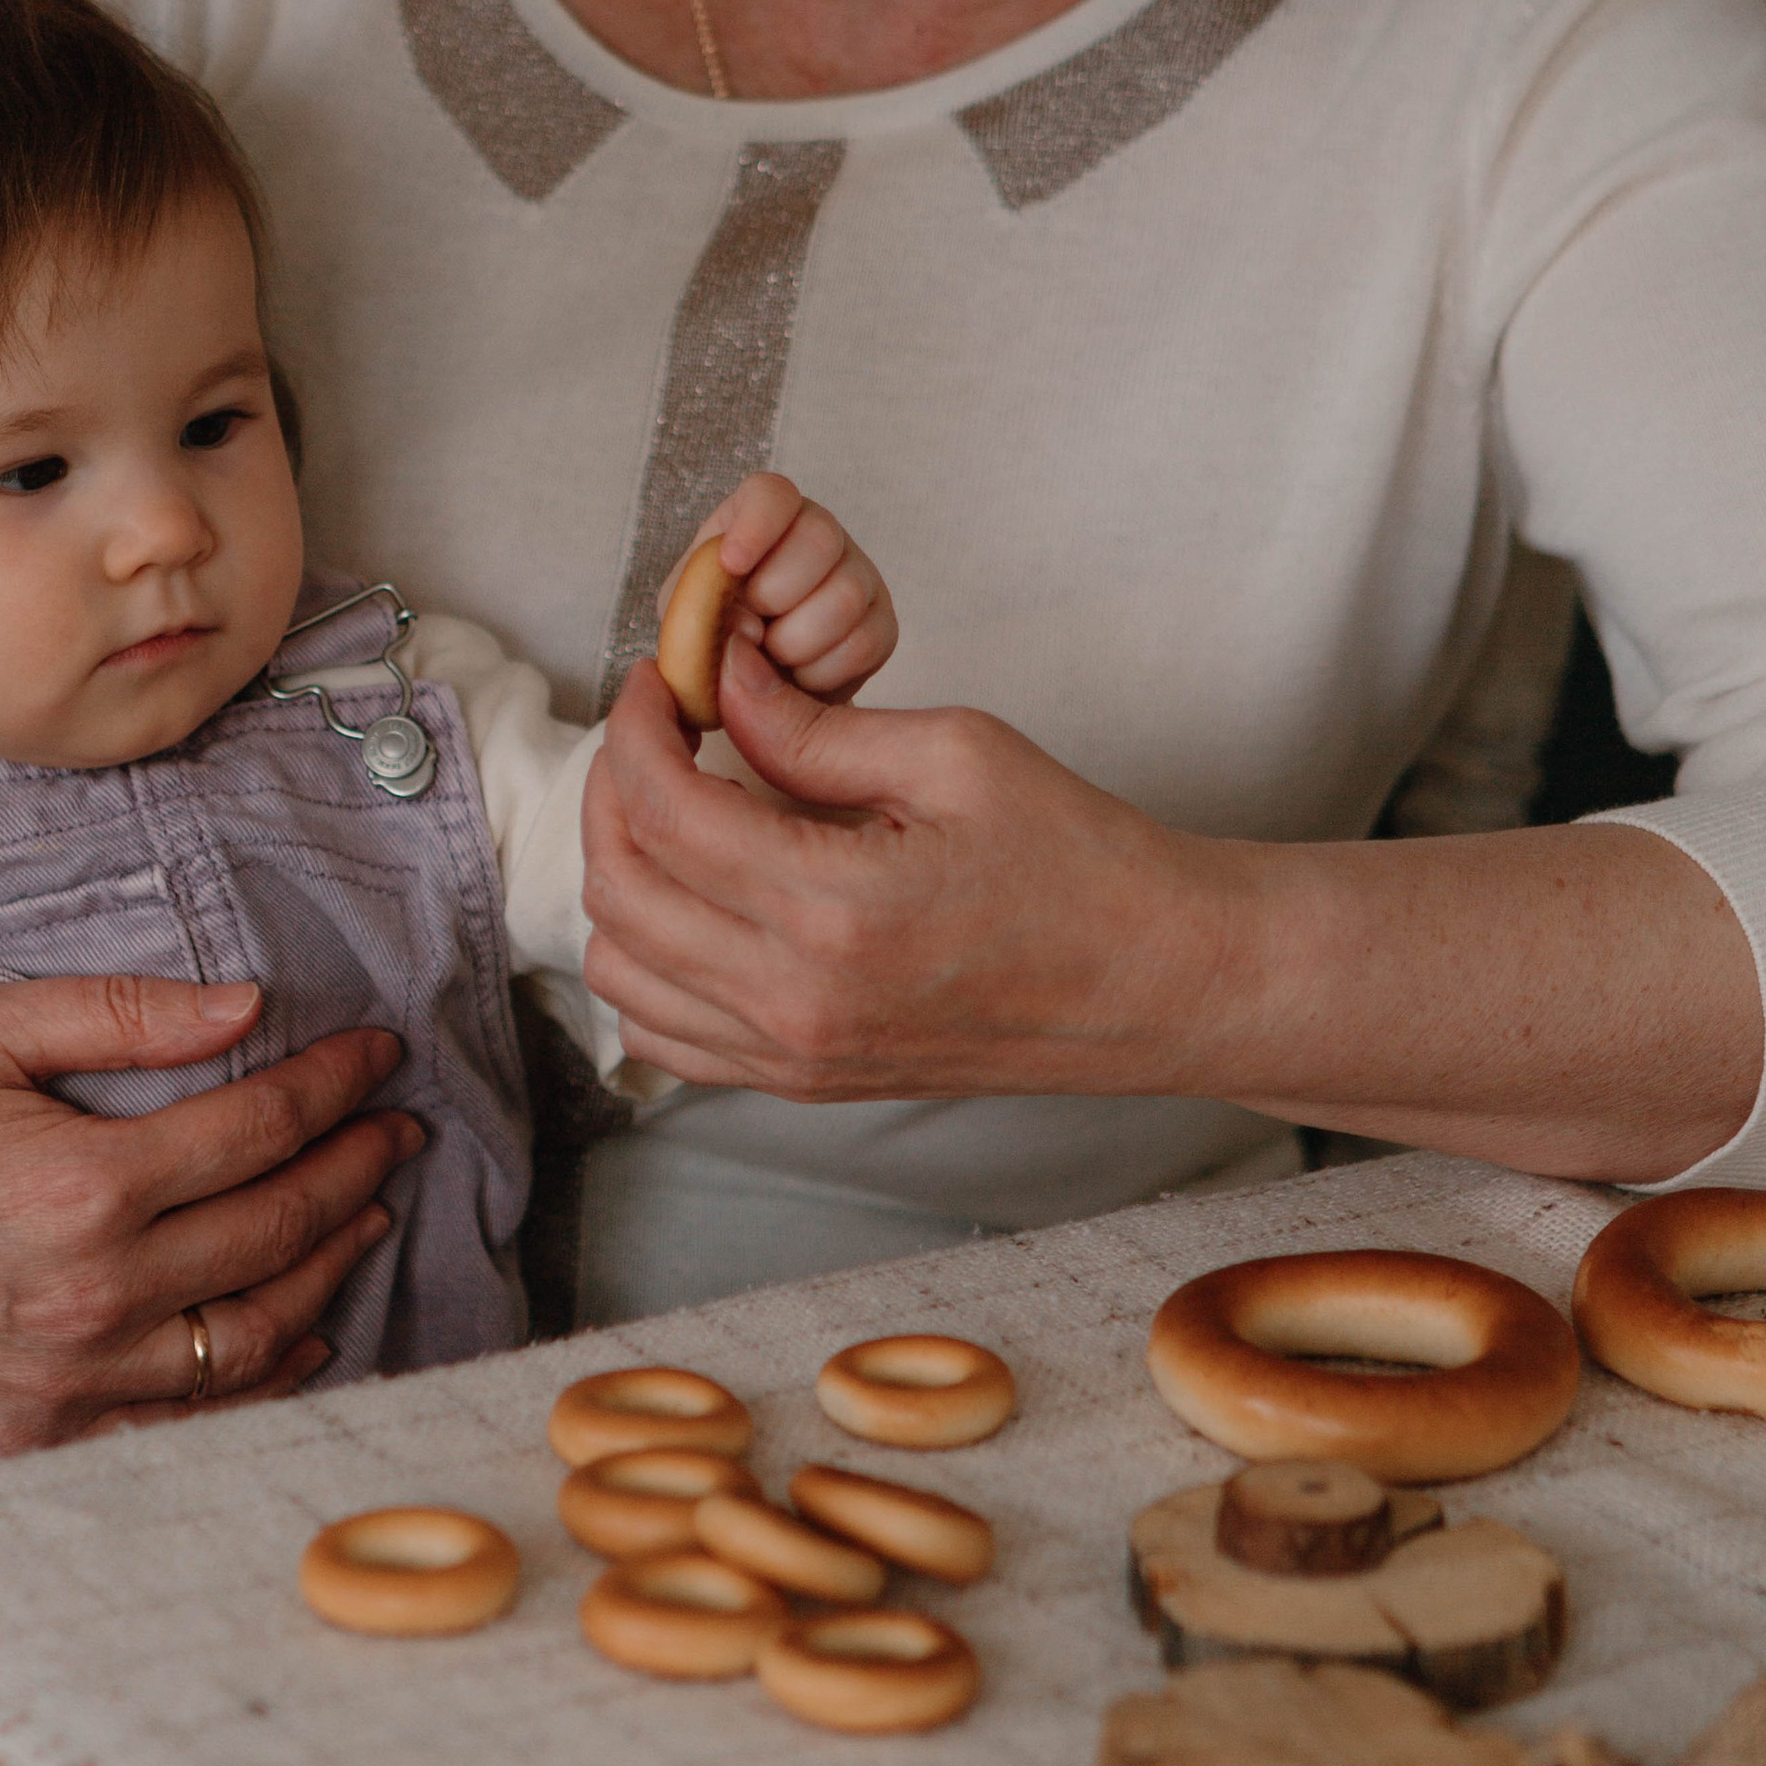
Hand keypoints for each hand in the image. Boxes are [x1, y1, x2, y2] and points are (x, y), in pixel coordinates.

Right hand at [0, 974, 423, 1447]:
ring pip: (255, 1335)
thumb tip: (248, 1002)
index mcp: (82, 1187)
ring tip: (368, 1213)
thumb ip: (119, 1014)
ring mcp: (70, 1376)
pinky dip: (262, 1378)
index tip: (377, 1054)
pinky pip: (187, 1416)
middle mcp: (91, 1295)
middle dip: (354, 1168)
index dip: (333, 1085)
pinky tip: (304, 1332)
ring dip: (332, 1269)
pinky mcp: (42, 1428)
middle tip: (397, 1127)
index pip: (258, 1130)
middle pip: (276, 1230)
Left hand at [585, 639, 1186, 1096]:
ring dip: (622, 876)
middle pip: (622, 887)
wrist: (1153, 981)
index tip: (658, 684)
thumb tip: (722, 682)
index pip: (664, 810)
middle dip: (612, 791)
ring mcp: (794, 1056)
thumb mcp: (956, 753)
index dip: (637, 729)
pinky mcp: (803, 1083)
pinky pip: (663, 1037)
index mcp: (836, 909)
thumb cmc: (1080, 862)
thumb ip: (816, 727)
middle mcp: (797, 1000)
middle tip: (655, 734)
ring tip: (670, 811)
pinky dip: (646, 963)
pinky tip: (691, 900)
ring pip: (623, 969)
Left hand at [665, 474, 894, 701]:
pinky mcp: (881, 626)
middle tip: (749, 627)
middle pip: (820, 538)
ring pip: (844, 596)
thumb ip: (701, 607)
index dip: (756, 525)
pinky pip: (862, 644)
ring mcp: (858, 577)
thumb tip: (745, 624)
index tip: (731, 565)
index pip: (772, 494)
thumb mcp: (688, 613)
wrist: (748, 687)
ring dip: (793, 642)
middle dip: (774, 595)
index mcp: (762, 516)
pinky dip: (820, 672)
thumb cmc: (713, 635)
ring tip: (769, 657)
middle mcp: (819, 534)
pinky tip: (798, 675)